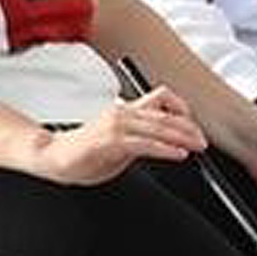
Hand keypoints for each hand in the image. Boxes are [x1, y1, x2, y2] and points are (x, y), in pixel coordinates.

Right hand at [27, 85, 204, 185]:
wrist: (53, 157)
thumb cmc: (85, 151)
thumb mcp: (122, 141)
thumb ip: (143, 138)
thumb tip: (168, 142)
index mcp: (126, 109)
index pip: (162, 98)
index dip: (183, 110)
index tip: (195, 127)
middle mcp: (123, 113)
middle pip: (166, 113)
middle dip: (190, 128)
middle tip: (203, 141)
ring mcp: (116, 126)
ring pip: (159, 126)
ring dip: (183, 137)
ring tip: (197, 146)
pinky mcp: (110, 142)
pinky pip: (145, 144)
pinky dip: (165, 149)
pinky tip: (177, 154)